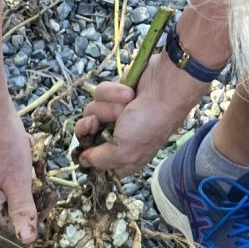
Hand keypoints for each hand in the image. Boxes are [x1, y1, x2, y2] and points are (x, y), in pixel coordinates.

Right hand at [0, 93, 37, 243]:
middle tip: (41, 172)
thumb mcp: (18, 181)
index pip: (13, 223)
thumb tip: (27, 241)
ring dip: (26, 174)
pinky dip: (17, 162)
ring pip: (11, 185)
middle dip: (31, 189)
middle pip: (13, 203)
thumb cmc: (2, 143)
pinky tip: (22, 148)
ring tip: (31, 156)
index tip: (50, 197)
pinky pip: (5, 170)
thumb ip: (23, 211)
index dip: (35, 215)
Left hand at [74, 52, 208, 175]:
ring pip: (90, 111)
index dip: (88, 154)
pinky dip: (113, 92)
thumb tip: (82, 161)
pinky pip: (99, 94)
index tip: (87, 149)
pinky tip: (129, 93)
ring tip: (126, 105)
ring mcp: (115, 115)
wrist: (166, 87)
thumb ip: (99, 160)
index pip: (94, 161)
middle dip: (90, 125)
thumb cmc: (148, 123)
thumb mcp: (124, 151)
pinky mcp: (115, 95)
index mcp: (122, 158)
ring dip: (107, 107)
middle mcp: (117, 137)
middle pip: (85, 134)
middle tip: (98, 122)